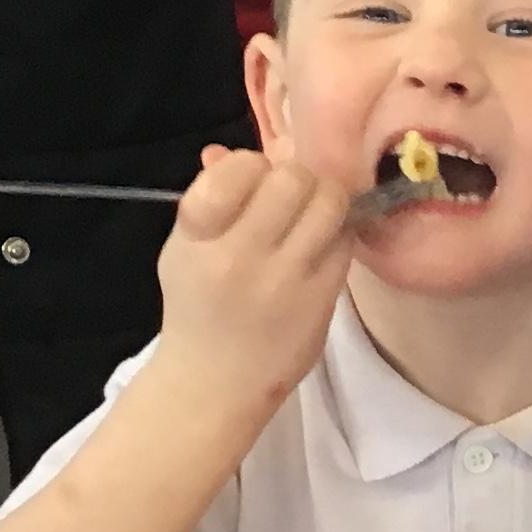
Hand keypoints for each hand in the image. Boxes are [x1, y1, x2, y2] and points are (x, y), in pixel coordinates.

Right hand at [154, 148, 353, 414]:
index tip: (252, 178)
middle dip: (297, 175)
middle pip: (292, 180)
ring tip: (312, 212)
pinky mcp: (323, 299)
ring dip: (326, 197)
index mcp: (196, 239)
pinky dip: (339, 231)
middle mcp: (239, 258)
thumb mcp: (185, 249)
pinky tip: (323, 242)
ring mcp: (285, 281)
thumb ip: (209, 197)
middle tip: (292, 192)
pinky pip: (346, 241)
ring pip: (330, 204)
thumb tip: (228, 150)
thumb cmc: (199, 305)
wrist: (216, 381)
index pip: (232, 172)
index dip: (251, 164)